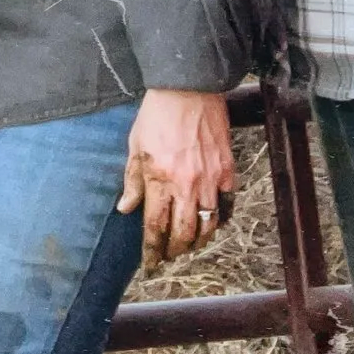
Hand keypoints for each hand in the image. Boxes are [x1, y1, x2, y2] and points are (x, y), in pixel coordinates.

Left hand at [118, 88, 235, 265]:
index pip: (155, 227)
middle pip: (183, 234)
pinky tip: (210, 223)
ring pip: (207, 226)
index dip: (151, 250)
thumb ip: (132, 180)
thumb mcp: (135, 145)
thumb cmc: (157, 114)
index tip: (149, 264)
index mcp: (159, 179)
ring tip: (189, 245)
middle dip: (175, 252)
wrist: (188, 88)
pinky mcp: (227, 171)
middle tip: (169, 256)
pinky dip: (218, 219)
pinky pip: (226, 206)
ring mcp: (210, 179)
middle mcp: (185, 185)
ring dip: (198, 241)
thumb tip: (125, 208)